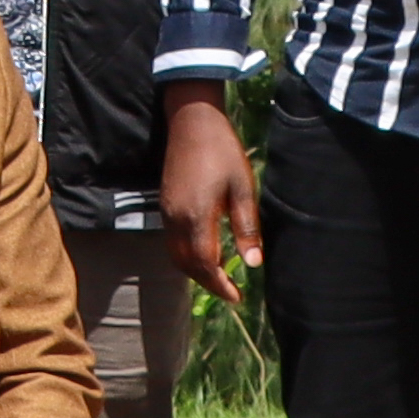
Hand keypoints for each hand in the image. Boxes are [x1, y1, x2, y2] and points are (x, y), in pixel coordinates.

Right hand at [156, 87, 259, 290]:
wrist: (191, 121)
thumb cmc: (222, 151)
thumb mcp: (242, 189)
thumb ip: (246, 228)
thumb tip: (254, 263)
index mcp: (196, 216)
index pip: (206, 264)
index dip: (220, 285)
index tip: (238, 296)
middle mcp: (176, 219)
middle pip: (187, 264)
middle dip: (208, 282)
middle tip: (230, 291)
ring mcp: (167, 212)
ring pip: (176, 255)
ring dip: (195, 270)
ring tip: (219, 276)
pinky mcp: (165, 204)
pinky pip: (172, 241)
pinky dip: (187, 255)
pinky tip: (206, 251)